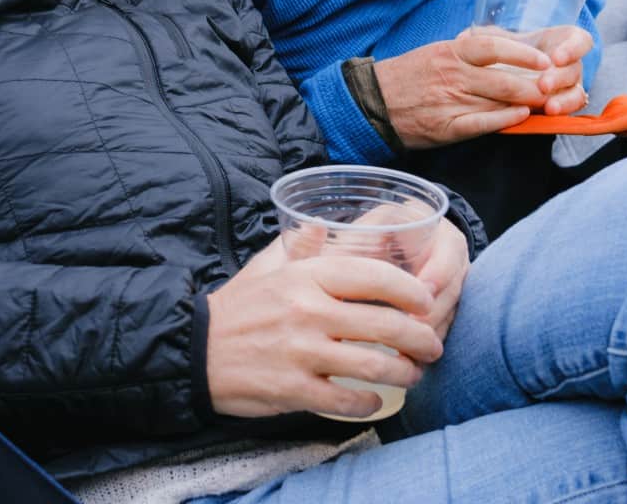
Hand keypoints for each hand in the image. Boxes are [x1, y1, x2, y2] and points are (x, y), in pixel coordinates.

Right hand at [206, 235, 444, 419]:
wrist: (194, 350)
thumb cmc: (237, 307)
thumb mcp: (265, 268)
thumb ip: (299, 247)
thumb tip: (320, 224)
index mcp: (306, 277)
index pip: (375, 277)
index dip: (411, 290)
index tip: (426, 301)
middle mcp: (308, 311)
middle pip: (387, 325)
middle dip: (421, 339)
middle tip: (432, 346)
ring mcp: (302, 352)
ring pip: (375, 365)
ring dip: (404, 373)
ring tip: (412, 374)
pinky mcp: (294, 389)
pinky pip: (346, 400)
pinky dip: (369, 402)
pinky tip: (375, 399)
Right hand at [373, 25, 591, 148]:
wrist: (374, 101)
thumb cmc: (409, 75)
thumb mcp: (438, 53)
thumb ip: (469, 54)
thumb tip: (506, 53)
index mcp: (451, 52)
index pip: (494, 47)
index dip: (524, 54)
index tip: (545, 60)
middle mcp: (453, 74)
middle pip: (504, 78)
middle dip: (535, 85)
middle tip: (554, 87)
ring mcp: (450, 101)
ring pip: (498, 100)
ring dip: (527, 103)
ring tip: (546, 103)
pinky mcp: (446, 126)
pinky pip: (482, 123)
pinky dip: (505, 120)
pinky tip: (522, 118)